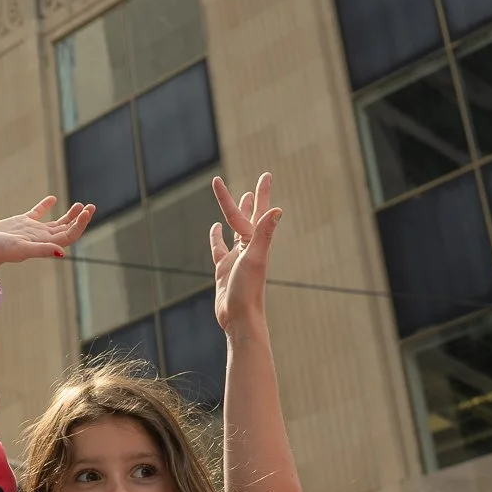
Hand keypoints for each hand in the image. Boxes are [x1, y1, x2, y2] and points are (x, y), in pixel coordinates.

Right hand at [0, 197, 93, 291]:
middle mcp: (41, 238)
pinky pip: (37, 213)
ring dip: (69, 214)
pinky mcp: (21, 223)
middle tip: (90, 207)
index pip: (69, 235)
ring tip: (80, 205)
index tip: (86, 211)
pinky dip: (46, 206)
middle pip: (66, 229)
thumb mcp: (21, 249)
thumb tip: (61, 253)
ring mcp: (32, 230)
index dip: (80, 224)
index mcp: (44, 244)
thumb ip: (42, 250)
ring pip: (56, 222)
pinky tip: (52, 199)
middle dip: (80, 218)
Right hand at [211, 172, 282, 335]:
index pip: (257, 212)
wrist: (238, 317)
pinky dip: (217, 237)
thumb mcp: (255, 259)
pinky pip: (219, 248)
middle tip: (260, 180)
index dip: (261, 193)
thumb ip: (265, 234)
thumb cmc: (248, 290)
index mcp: (256, 243)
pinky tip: (215, 229)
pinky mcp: (224, 269)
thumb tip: (277, 209)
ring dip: (238, 214)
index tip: (266, 174)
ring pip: (236, 230)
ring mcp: (236, 258)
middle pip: (248, 216)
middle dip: (252, 198)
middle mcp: (249, 248)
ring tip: (240, 198)